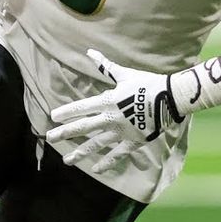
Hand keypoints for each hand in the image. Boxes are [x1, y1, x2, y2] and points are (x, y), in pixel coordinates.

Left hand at [46, 50, 185, 169]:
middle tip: (49, 138)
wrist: (170, 98)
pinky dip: (107, 162)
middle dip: (65, 133)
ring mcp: (121, 132)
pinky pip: (118, 154)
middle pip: (84, 127)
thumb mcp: (125, 74)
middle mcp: (111, 118)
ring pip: (97, 144)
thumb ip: (106, 66)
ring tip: (67, 160)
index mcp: (108, 100)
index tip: (53, 117)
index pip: (82, 107)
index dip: (67, 112)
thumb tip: (90, 52)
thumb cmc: (147, 83)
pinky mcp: (133, 141)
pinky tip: (96, 169)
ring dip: (80, 152)